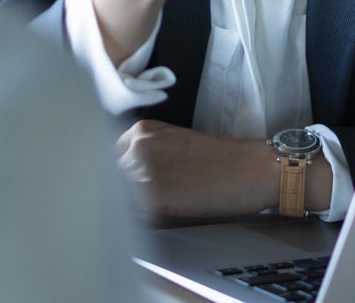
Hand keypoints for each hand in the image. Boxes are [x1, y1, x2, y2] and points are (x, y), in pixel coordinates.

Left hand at [115, 120, 276, 218]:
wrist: (246, 170)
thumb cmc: (217, 159)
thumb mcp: (173, 141)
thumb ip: (142, 153)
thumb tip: (117, 178)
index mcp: (141, 132)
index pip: (107, 159)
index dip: (114, 178)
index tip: (120, 189)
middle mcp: (137, 149)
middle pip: (108, 179)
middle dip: (116, 194)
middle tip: (135, 205)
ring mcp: (142, 173)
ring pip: (116, 198)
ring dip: (125, 208)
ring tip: (150, 212)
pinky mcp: (152, 199)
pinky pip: (132, 216)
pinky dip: (139, 221)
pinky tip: (158, 218)